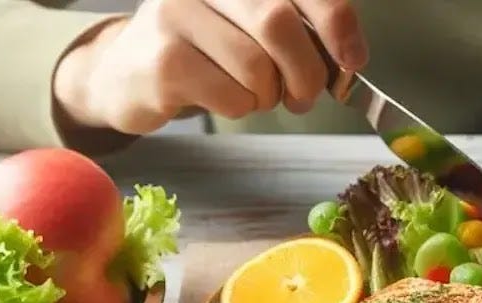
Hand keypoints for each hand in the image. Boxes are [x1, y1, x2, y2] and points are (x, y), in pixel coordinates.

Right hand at [54, 0, 366, 135]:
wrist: (129, 73)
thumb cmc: (208, 52)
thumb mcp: (254, 27)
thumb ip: (300, 30)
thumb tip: (349, 56)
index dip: (338, 23)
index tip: (352, 60)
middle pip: (279, 24)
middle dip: (306, 73)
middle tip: (303, 96)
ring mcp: (177, 15)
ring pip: (256, 67)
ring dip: (268, 96)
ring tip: (254, 95)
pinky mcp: (163, 60)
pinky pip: (231, 96)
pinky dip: (240, 108)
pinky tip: (223, 98)